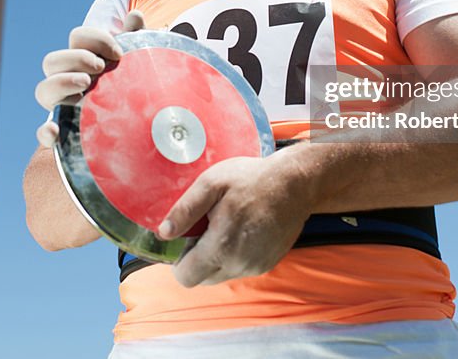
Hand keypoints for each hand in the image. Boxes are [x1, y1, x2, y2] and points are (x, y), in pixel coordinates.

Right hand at [34, 10, 144, 147]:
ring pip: (43, 90)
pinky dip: (46, 132)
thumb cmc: (138, 82)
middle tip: (101, 67)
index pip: (77, 37)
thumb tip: (135, 16)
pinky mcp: (65, 132)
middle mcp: (69, 78)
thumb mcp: (140, 60)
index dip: (96, 38)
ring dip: (61, 83)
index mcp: (85, 57)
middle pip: (52, 60)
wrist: (143, 121)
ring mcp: (63, 104)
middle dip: (75, 58)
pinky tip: (56, 132)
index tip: (118, 52)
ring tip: (87, 84)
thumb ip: (137, 37)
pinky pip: (44, 132)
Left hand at [156, 153, 313, 286]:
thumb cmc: (251, 179)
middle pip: (202, 279)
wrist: (294, 183)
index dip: (178, 261)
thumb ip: (185, 210)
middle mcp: (239, 264)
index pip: (186, 277)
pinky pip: (240, 269)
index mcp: (221, 247)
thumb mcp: (211, 183)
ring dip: (216, 258)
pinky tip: (242, 230)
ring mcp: (256, 266)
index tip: (184, 239)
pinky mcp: (268, 263)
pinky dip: (235, 256)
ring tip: (225, 226)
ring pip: (221, 275)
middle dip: (196, 260)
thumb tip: (163, 232)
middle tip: (204, 229)